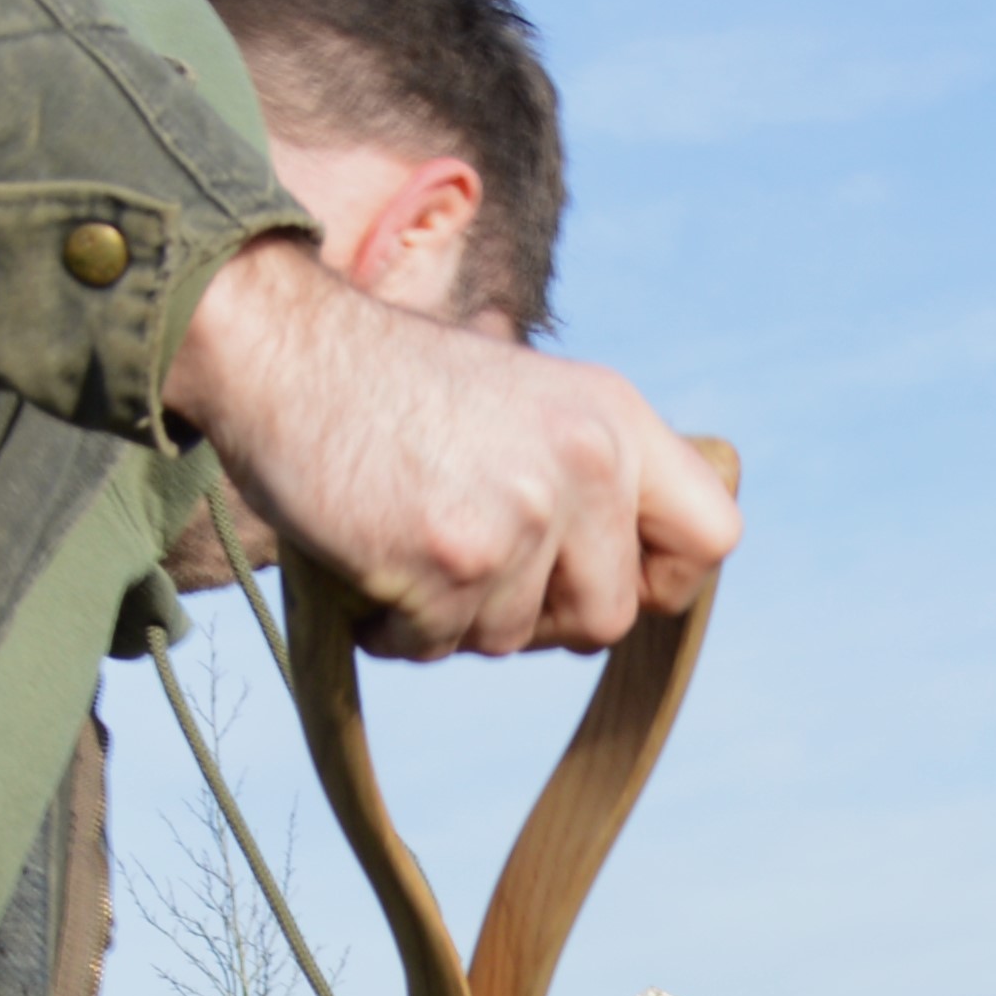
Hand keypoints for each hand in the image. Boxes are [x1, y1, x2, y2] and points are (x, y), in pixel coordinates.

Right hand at [165, 236, 737, 657]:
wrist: (281, 349)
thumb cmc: (392, 387)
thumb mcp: (526, 398)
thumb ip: (594, 473)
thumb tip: (660, 569)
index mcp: (614, 418)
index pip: (714, 537)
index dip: (662, 580)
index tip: (606, 576)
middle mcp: (586, 461)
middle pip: (610, 618)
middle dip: (540, 615)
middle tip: (473, 559)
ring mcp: (521, 513)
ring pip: (516, 639)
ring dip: (455, 615)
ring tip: (408, 534)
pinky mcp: (452, 560)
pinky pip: (438, 646)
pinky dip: (396, 626)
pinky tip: (369, 554)